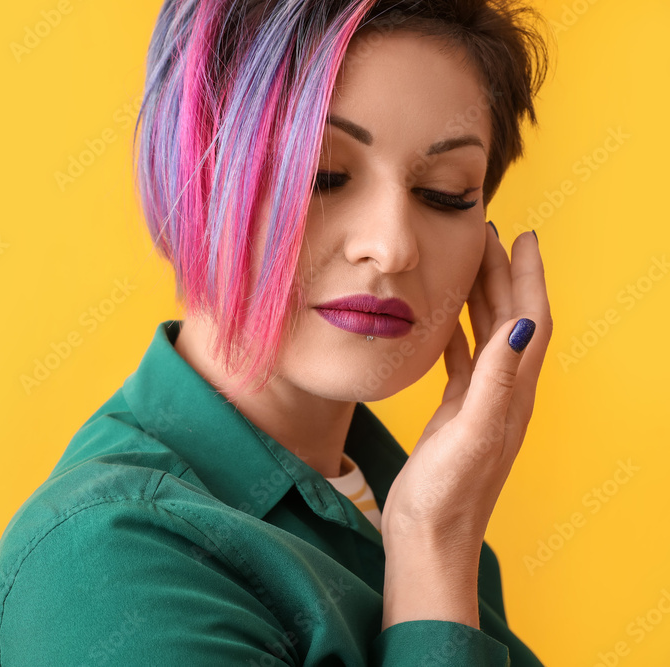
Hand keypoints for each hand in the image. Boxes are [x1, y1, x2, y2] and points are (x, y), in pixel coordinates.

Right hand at [381, 225, 551, 548]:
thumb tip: (523, 323)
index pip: (531, 321)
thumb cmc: (448, 494)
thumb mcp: (473, 433)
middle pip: (510, 320)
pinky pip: (462, 361)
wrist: (429, 538)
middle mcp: (504, 393)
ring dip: (480, 297)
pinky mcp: (457, 415)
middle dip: (503, 275)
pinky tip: (441, 320)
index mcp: (513, 393)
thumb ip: (496, 379)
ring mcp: (481, 404)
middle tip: (485, 235)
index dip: (529, 277)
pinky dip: (455, 333)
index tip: (523, 236)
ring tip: (465, 264)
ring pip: (486, 336)